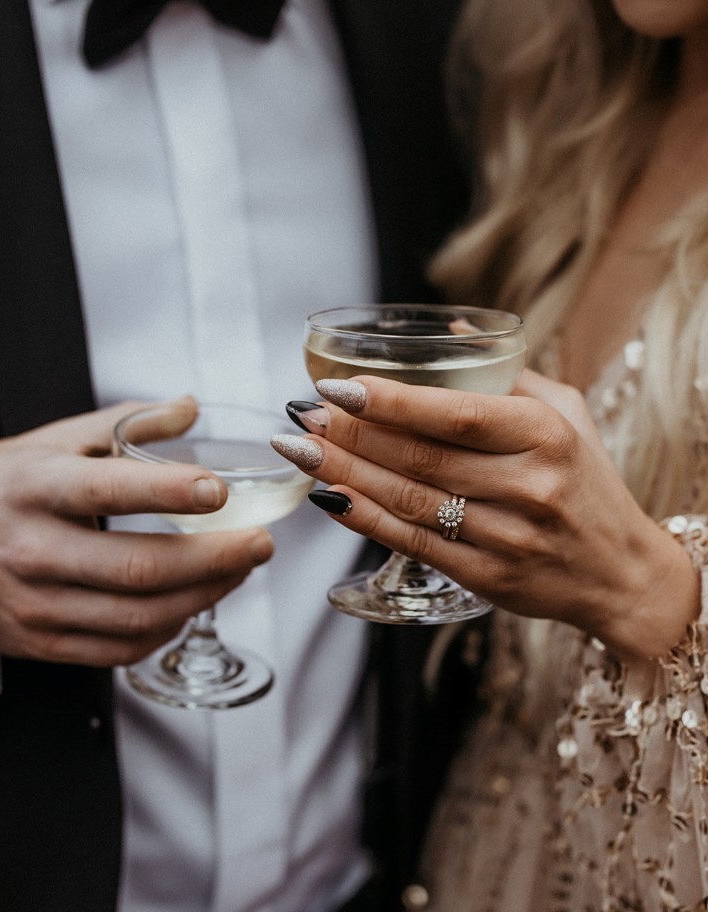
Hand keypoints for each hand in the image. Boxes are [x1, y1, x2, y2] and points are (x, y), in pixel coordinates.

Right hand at [0, 397, 273, 666]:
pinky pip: (118, 650)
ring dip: (203, 596)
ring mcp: (33, 603)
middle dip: (215, 558)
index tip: (220, 489)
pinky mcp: (39, 642)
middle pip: (138, 567)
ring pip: (137, 616)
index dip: (170, 492)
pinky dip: (167, 630)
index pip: (107, 491)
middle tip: (260, 543)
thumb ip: (122, 425)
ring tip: (238, 572)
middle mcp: (31, 548)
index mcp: (32, 487)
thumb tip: (188, 407)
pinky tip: (192, 604)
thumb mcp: (46, 444)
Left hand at [277, 371, 698, 660]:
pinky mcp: (486, 577)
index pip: (457, 416)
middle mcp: (527, 487)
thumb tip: (451, 325)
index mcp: (545, 436)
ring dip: (345, 474)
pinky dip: (365, 519)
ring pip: (409, 502)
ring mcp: (505, 537)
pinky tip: (329, 496)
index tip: (339, 386)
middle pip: (420, 458)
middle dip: (351, 435)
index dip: (391, 402)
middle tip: (304, 414)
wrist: (619, 573)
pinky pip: (412, 544)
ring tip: (300, 450)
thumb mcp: (568, 414)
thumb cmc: (588, 483)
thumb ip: (509, 373)